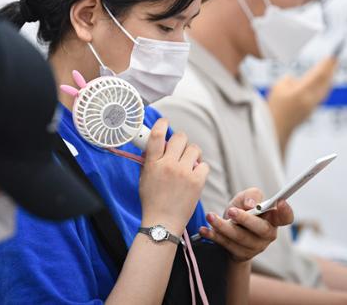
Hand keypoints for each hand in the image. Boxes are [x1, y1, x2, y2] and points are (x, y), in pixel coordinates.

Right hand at [139, 119, 209, 234]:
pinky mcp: (197, 181)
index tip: (164, 122)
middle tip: (178, 150)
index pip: (157, 135)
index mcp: (152, 163)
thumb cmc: (152, 202)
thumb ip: (149, 160)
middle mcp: (168, 165)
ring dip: (191, 153)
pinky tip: (193, 175)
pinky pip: (203, 164)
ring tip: (187, 163)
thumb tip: (154, 145)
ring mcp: (184, 172)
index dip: (161, 124)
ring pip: (194, 148)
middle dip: (179, 141)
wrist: (163, 223)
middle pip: (179, 137)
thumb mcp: (144, 178)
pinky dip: (199, 168)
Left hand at [198, 187, 293, 262]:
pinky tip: (204, 230)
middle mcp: (267, 234)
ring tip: (210, 217)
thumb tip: (252, 204)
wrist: (228, 230)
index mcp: (273, 219)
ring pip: (240, 238)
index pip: (286, 218)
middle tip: (231, 211)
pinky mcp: (240, 254)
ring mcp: (255, 247)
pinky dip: (214, 236)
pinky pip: (227, 245)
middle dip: (245, 219)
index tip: (280, 202)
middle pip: (261, 229)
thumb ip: (251, 195)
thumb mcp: (245, 198)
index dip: (286, 211)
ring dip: (223, 227)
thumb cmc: (240, 210)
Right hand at [268, 56, 338, 150]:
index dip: (326, 65)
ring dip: (329, 78)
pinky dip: (325, 86)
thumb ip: (290, 80)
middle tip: (335, 59)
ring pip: (326, 89)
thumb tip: (297, 79)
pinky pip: (322, 95)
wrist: (274, 129)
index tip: (332, 56)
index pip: (319, 75)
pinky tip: (325, 83)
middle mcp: (310, 100)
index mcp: (301, 92)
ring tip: (332, 68)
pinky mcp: (312, 111)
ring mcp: (312, 107)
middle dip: (331, 69)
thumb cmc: (274, 107)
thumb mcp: (277, 87)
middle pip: (326, 82)